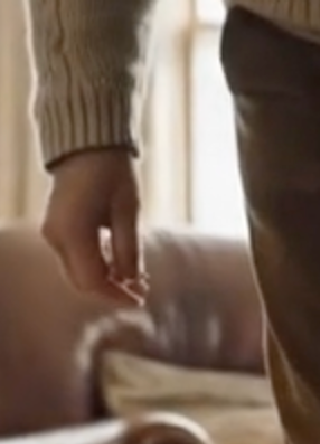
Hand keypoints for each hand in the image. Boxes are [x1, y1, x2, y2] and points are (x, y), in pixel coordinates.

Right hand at [41, 149, 147, 304]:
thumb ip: (129, 251)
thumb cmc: (112, 172)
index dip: (117, 295)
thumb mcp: (128, 212)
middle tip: (141, 291)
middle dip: (112, 291)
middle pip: (83, 282)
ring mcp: (53, 234)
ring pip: (78, 273)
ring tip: (136, 279)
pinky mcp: (57, 230)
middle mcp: (56, 237)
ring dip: (106, 280)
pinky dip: (97, 266)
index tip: (141, 299)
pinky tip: (120, 266)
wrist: (86, 145)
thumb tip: (133, 284)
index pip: (93, 281)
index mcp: (73, 233)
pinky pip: (75, 259)